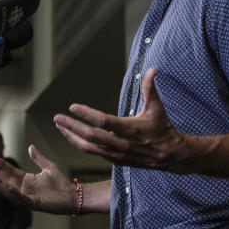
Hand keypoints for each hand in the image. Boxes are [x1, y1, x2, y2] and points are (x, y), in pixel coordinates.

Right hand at [0, 144, 76, 213]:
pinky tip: (8, 187)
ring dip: (0, 185)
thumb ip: (38, 158)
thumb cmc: (61, 183)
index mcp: (28, 180)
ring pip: (11, 191)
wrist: (72, 195)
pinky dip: (15, 193)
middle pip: (8, 180)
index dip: (3, 166)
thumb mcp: (48, 167)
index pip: (12, 172)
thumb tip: (30, 147)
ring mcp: (29, 196)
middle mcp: (26, 189)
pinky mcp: (35, 203)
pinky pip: (23, 199)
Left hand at [53, 67, 193, 171]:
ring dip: (72, 136)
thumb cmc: (162, 128)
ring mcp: (116, 153)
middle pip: (90, 136)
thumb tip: (151, 69)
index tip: (73, 106)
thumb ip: (150, 88)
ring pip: (88, 147)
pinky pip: (93, 152)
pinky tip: (73, 136)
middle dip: (71, 126)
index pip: (103, 121)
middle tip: (58, 117)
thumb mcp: (157, 107)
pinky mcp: (115, 159)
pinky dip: (80, 144)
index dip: (86, 114)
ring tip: (60, 126)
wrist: (170, 155)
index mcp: (129, 129)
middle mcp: (120, 143)